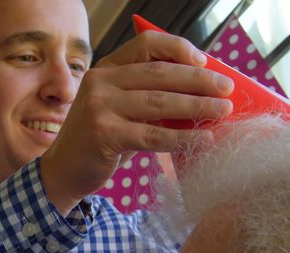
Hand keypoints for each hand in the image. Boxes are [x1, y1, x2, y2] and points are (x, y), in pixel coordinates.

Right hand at [39, 30, 234, 213]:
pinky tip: (204, 139)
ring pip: (159, 102)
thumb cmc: (100, 140)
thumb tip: (202, 92)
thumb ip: (148, 95)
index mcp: (106, 68)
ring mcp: (100, 107)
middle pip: (159, 73)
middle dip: (198, 80)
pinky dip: (183, 137)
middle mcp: (100, 82)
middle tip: (227, 89)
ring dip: (197, 106)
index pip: (146, 44)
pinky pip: (153, 135)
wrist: (63, 171)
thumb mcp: (119, 108)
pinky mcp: (104, 135)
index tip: (205, 62)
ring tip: (223, 111)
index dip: (178, 48)